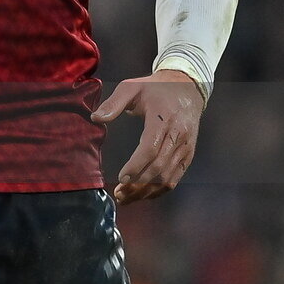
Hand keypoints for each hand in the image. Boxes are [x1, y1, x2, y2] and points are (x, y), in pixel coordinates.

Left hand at [91, 69, 203, 204]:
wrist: (187, 87)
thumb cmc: (155, 88)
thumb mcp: (132, 87)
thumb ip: (114, 102)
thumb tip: (95, 118)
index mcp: (164, 118)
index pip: (152, 148)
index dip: (137, 165)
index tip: (121, 177)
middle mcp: (178, 135)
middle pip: (160, 167)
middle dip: (139, 184)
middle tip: (120, 193)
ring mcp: (186, 147)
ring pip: (169, 177)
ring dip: (148, 191)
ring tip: (127, 197)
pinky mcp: (189, 154)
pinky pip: (176, 177)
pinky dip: (160, 189)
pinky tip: (144, 193)